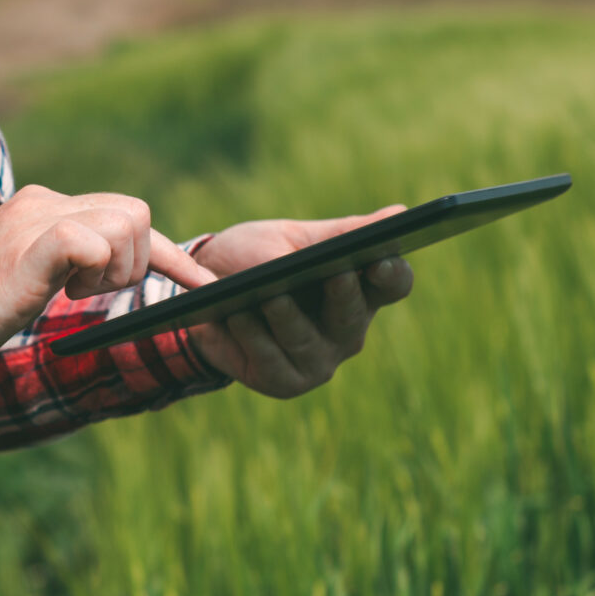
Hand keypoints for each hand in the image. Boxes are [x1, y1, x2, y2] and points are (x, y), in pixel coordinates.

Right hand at [0, 186, 215, 377]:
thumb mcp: (25, 280)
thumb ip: (65, 261)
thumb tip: (109, 263)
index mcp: (39, 207)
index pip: (121, 214)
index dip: (169, 253)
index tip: (203, 283)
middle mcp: (40, 202)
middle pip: (135, 212)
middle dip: (137, 262)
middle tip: (89, 294)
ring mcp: (34, 220)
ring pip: (127, 223)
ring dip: (116, 272)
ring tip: (69, 295)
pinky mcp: (30, 244)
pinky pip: (95, 242)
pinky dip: (97, 272)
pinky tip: (61, 293)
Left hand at [185, 210, 415, 397]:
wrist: (196, 288)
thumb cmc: (255, 258)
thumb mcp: (293, 238)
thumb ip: (340, 233)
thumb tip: (398, 214)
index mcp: (359, 290)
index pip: (393, 284)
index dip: (392, 274)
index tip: (380, 259)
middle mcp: (346, 330)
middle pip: (352, 314)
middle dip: (342, 294)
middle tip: (334, 273)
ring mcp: (318, 360)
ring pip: (305, 339)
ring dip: (285, 316)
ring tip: (269, 296)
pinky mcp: (284, 381)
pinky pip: (270, 360)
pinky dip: (252, 336)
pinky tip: (237, 316)